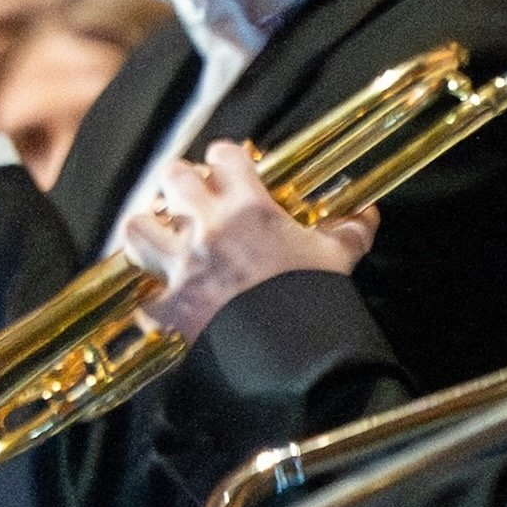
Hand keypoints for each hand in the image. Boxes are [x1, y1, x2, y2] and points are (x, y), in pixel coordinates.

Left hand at [107, 142, 371, 343]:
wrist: (294, 350)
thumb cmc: (314, 298)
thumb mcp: (338, 258)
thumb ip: (349, 231)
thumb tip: (368, 216)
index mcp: (250, 208)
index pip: (223, 156)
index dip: (223, 160)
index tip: (227, 170)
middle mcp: (210, 228)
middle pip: (172, 178)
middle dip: (178, 186)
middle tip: (191, 201)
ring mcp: (186, 265)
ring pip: (138, 227)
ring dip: (147, 230)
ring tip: (160, 239)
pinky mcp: (173, 306)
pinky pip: (144, 297)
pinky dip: (150, 300)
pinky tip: (161, 301)